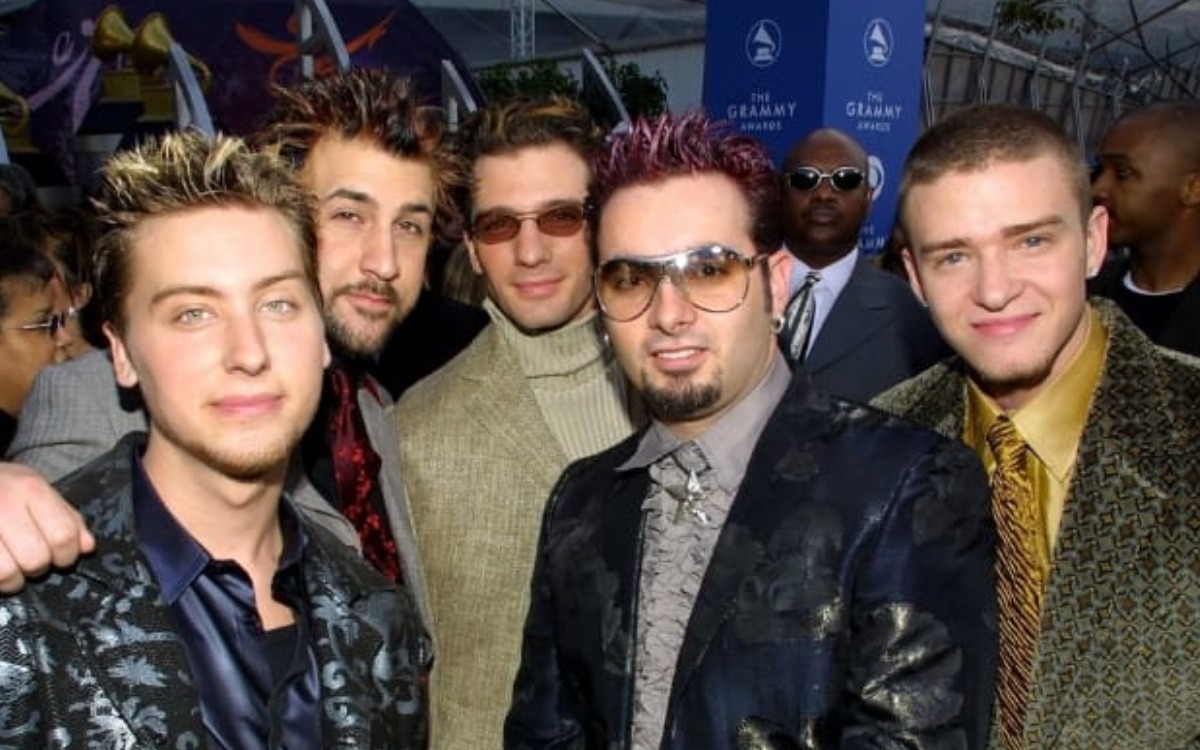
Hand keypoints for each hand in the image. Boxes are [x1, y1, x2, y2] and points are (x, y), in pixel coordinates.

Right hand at [0, 462, 94, 592]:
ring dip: (14, 579)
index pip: (63, 534)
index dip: (67, 554)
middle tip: (32, 560)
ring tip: (12, 566)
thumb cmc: (4, 488)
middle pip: (36, 558)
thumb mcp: (37, 489)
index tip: (62, 557)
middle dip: (39, 567)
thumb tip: (87, 547)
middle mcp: (4, 506)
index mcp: (30, 489)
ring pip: (7, 573)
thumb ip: (67, 517)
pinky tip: (0, 566)